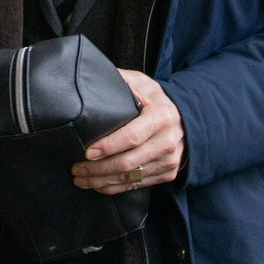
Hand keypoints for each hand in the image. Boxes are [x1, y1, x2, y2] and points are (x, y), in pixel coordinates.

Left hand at [71, 70, 183, 193]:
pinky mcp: (167, 173)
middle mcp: (167, 141)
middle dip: (97, 169)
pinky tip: (98, 184)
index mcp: (160, 117)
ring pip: (130, 178)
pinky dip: (114, 187)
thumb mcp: (142, 83)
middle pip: (128, 162)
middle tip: (76, 168)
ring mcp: (169, 160)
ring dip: (101, 181)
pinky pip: (137, 185)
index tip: (87, 152)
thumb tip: (91, 76)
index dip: (108, 146)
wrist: (187, 118)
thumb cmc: (156, 99)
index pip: (132, 136)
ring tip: (80, 178)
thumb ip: (120, 80)